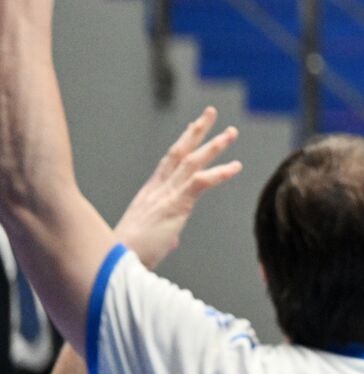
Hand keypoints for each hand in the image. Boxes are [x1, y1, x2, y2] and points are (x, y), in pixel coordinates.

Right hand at [114, 107, 240, 268]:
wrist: (117, 261)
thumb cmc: (132, 254)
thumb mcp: (152, 240)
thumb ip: (165, 234)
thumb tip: (172, 240)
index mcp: (151, 194)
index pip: (169, 162)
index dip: (183, 143)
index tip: (193, 127)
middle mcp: (158, 189)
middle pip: (180, 152)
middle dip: (196, 131)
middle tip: (210, 113)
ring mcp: (166, 195)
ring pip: (192, 162)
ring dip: (214, 146)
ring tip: (231, 132)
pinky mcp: (174, 206)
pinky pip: (200, 183)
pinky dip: (219, 174)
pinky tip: (235, 167)